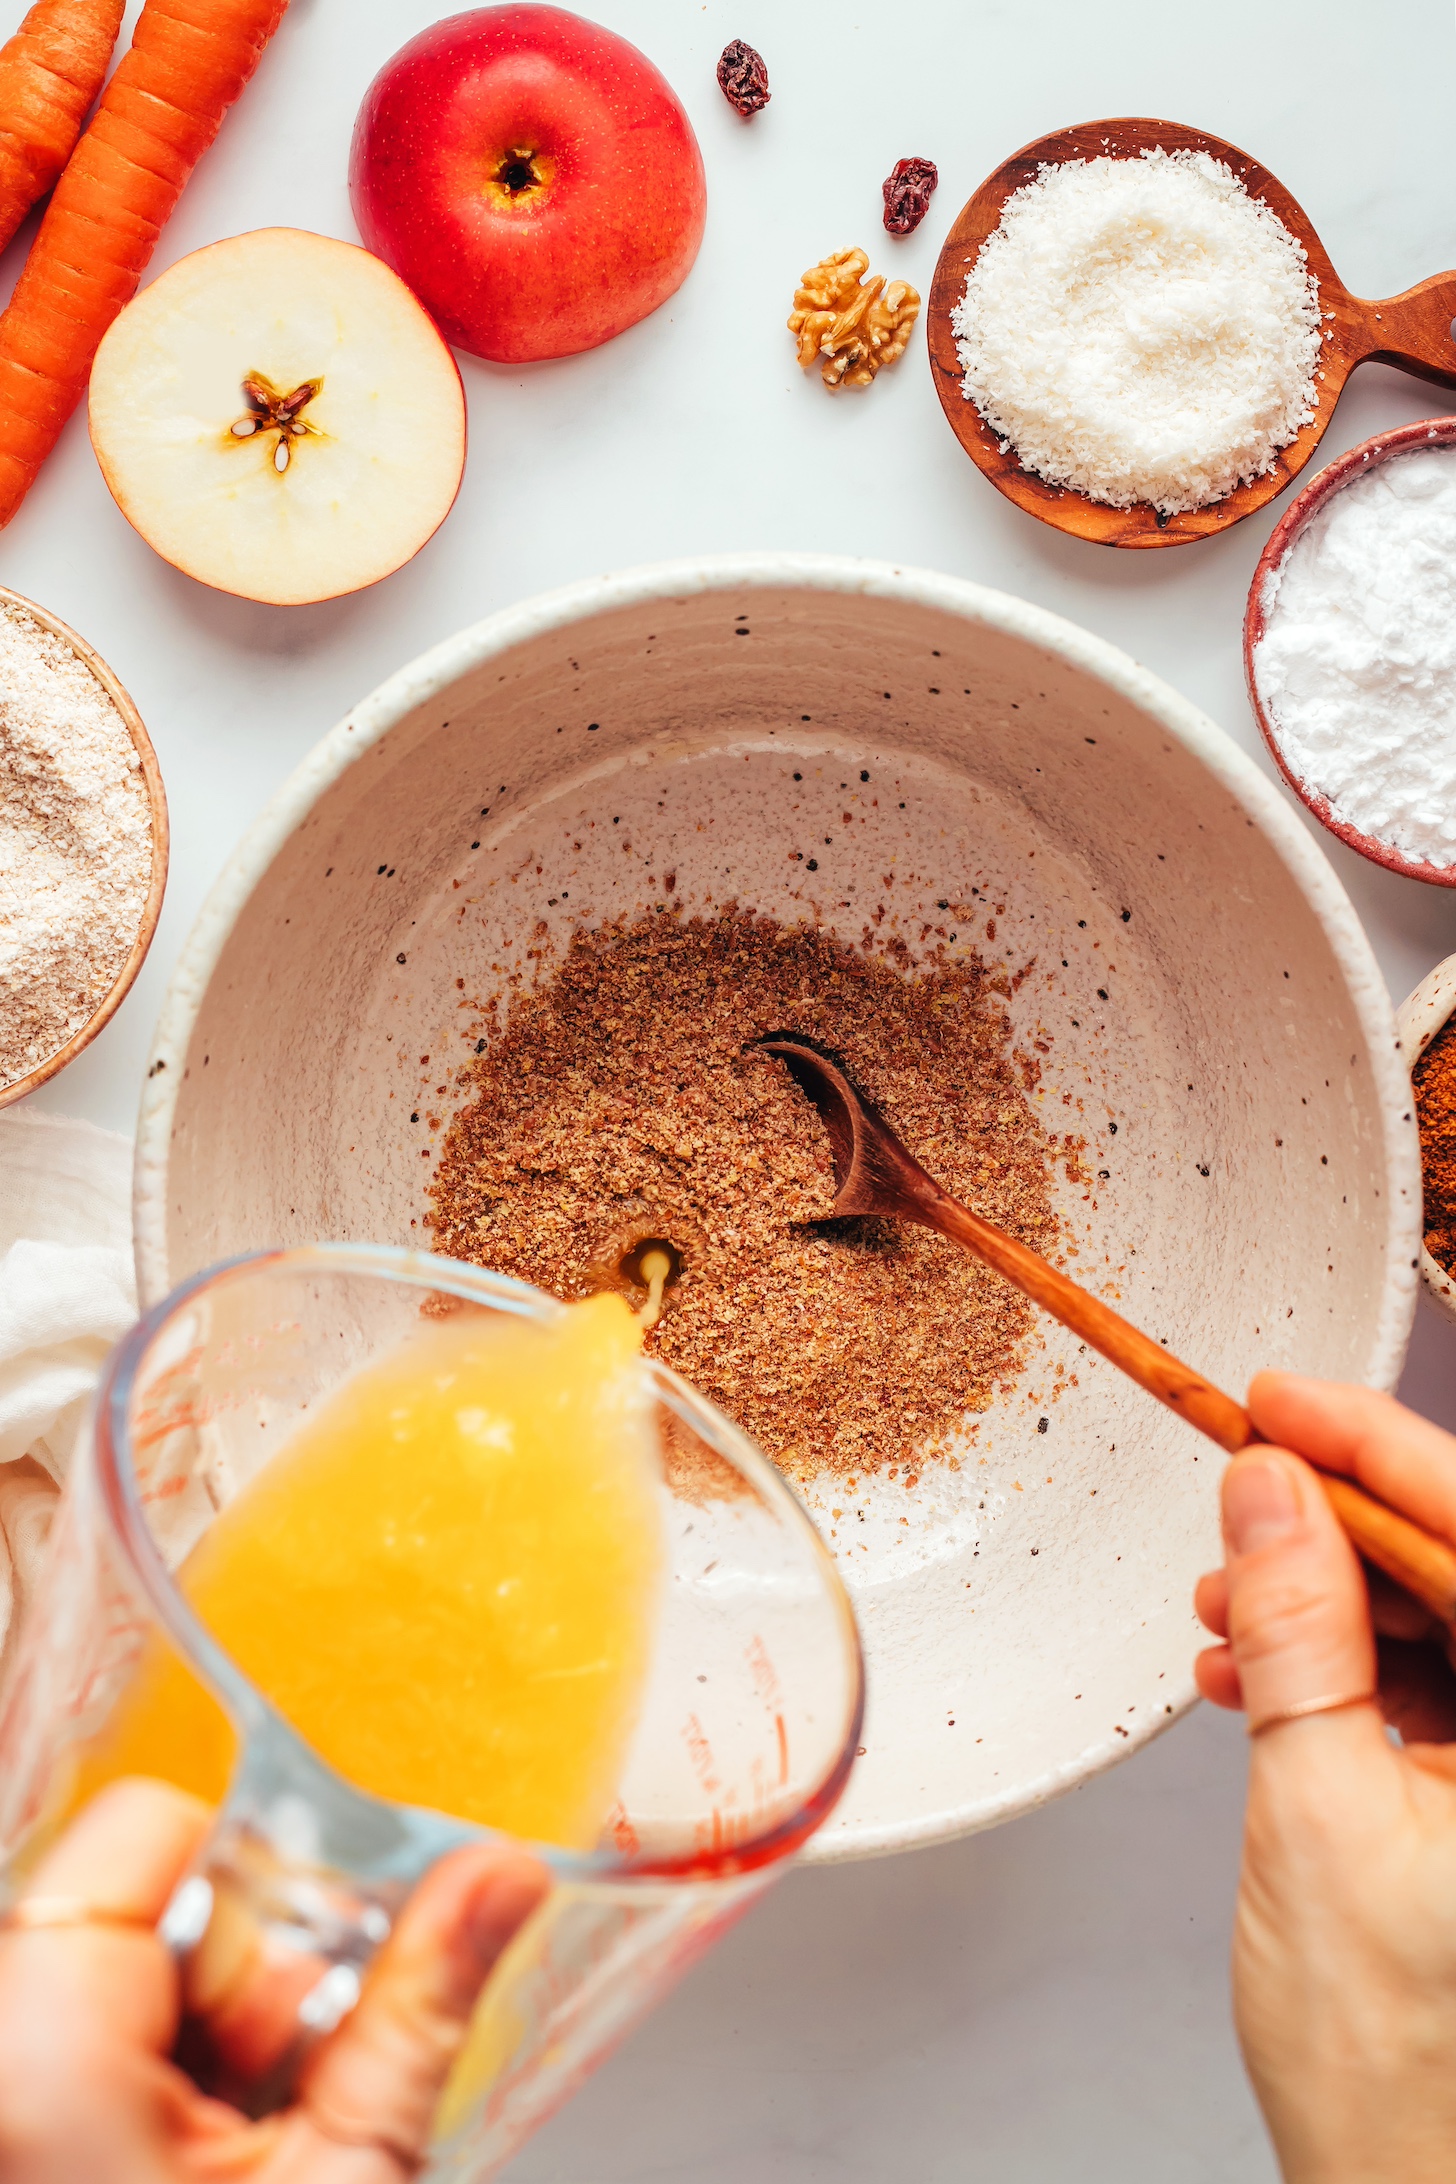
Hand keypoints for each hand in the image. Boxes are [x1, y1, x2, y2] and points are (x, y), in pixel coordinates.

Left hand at [0, 1777, 546, 2181]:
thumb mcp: (346, 2176)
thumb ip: (420, 1999)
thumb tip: (495, 1871)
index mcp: (34, 2042)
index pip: (147, 1821)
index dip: (254, 1874)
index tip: (314, 1970)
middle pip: (145, 1905)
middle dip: (244, 1980)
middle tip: (282, 2098)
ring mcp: (5, 2101)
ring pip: (130, 1982)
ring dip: (214, 2041)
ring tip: (246, 2153)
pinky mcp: (25, 2128)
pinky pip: (107, 2046)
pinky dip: (170, 2085)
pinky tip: (202, 2168)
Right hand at [1195, 1373, 1455, 2183]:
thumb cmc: (1403, 2079)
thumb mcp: (1317, 1816)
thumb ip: (1301, 1632)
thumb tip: (1270, 1493)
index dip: (1380, 1445)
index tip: (1282, 1399)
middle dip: (1340, 1527)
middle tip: (1239, 1487)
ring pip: (1449, 1627)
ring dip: (1331, 1603)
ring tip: (1226, 1610)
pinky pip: (1439, 1694)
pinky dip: (1345, 1671)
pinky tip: (1256, 1675)